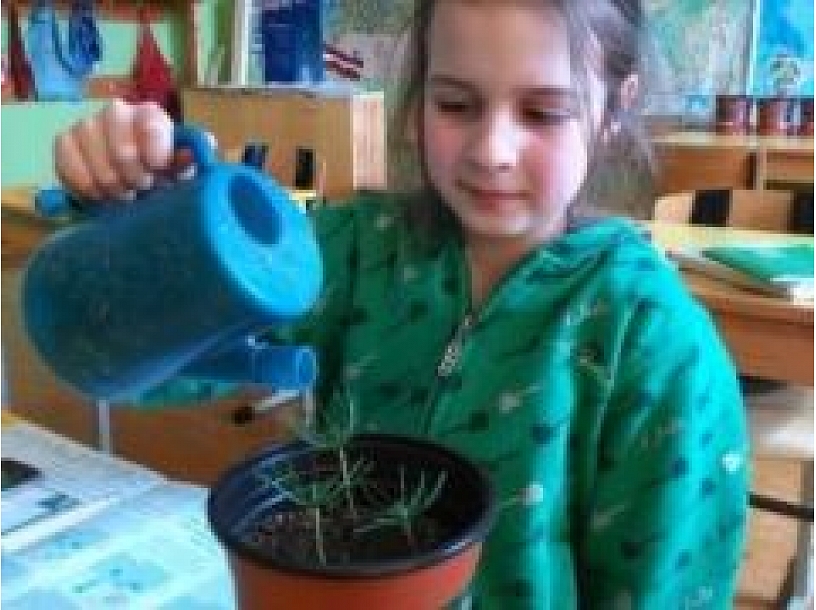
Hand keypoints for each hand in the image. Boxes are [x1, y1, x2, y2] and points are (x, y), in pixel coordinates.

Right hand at [54, 98, 176, 202]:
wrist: (137, 181)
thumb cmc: (164, 172)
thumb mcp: (183, 169)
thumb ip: (188, 161)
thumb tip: (188, 154)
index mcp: (150, 114)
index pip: (151, 130)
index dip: (156, 161)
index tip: (158, 176)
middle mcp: (117, 111)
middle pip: (122, 152)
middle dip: (135, 180)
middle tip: (142, 190)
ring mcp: (87, 124)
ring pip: (97, 163)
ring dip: (113, 188)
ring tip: (124, 194)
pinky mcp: (65, 142)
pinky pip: (69, 166)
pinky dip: (87, 188)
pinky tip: (101, 194)